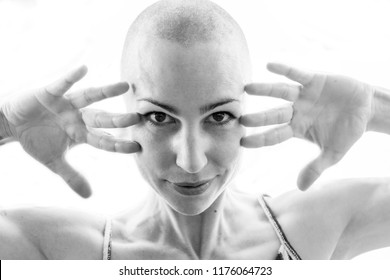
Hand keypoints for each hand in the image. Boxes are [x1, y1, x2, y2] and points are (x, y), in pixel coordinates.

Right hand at [0, 66, 139, 196]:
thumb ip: (72, 176)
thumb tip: (89, 196)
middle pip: (101, 118)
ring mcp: (65, 104)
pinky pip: (61, 84)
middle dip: (117, 120)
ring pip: (89, 98)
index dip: (118, 144)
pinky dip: (71, 77)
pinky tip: (84, 68)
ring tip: (124, 86)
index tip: (137, 147)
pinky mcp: (50, 93)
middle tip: (136, 117)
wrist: (12, 124)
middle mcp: (78, 117)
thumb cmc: (37, 139)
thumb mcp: (54, 161)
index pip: (103, 140)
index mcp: (80, 133)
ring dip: (106, 92)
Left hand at [241, 63, 373, 189]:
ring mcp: (303, 96)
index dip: (260, 139)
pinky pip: (297, 74)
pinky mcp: (314, 80)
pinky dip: (285, 70)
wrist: (366, 111)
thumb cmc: (347, 132)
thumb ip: (315, 168)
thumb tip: (300, 188)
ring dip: (265, 90)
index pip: (274, 136)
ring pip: (280, 93)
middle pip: (274, 115)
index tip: (242, 142)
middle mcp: (296, 112)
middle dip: (259, 118)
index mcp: (297, 129)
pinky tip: (270, 65)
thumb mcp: (332, 154)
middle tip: (242, 119)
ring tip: (248, 87)